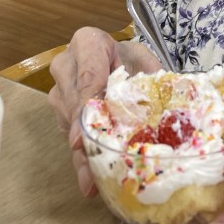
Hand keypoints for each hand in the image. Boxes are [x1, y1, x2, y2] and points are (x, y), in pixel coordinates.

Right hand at [48, 27, 160, 195]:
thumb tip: (163, 113)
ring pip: (67, 123)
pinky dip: (81, 155)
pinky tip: (91, 177)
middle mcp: (66, 64)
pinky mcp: (60, 111)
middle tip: (92, 170)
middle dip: (84, 138)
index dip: (86, 108)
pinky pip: (67, 133)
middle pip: (73, 104)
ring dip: (81, 152)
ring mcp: (59, 88)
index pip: (87, 77)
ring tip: (93, 180)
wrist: (119, 60)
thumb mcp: (146, 64)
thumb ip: (151, 82)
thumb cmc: (132, 61)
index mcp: (88, 43)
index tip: (81, 137)